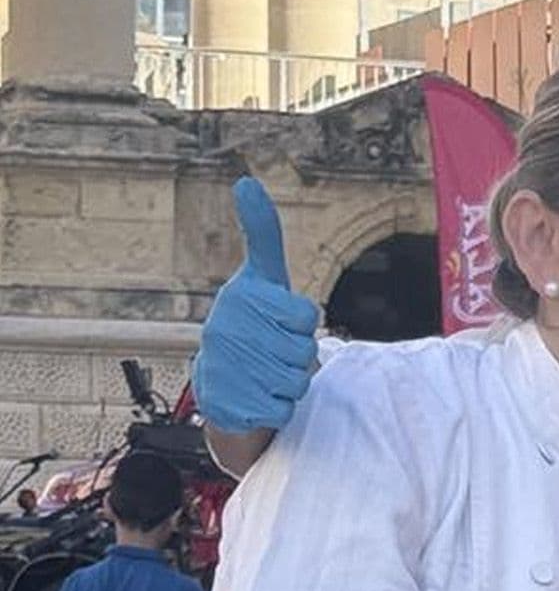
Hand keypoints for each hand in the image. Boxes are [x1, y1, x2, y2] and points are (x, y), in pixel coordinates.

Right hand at [193, 177, 319, 432]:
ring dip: (291, 381)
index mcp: (238, 299)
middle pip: (305, 350)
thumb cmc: (252, 323)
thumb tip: (245, 182)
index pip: (304, 315)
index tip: (280, 320)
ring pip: (297, 380)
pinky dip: (279, 407)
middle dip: (299, 355)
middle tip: (273, 351)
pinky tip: (258, 396)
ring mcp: (224, 370)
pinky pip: (282, 409)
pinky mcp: (228, 407)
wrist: (221, 383)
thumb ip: (263, 233)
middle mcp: (225, 332)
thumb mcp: (262, 276)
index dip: (301, 322)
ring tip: (266, 372)